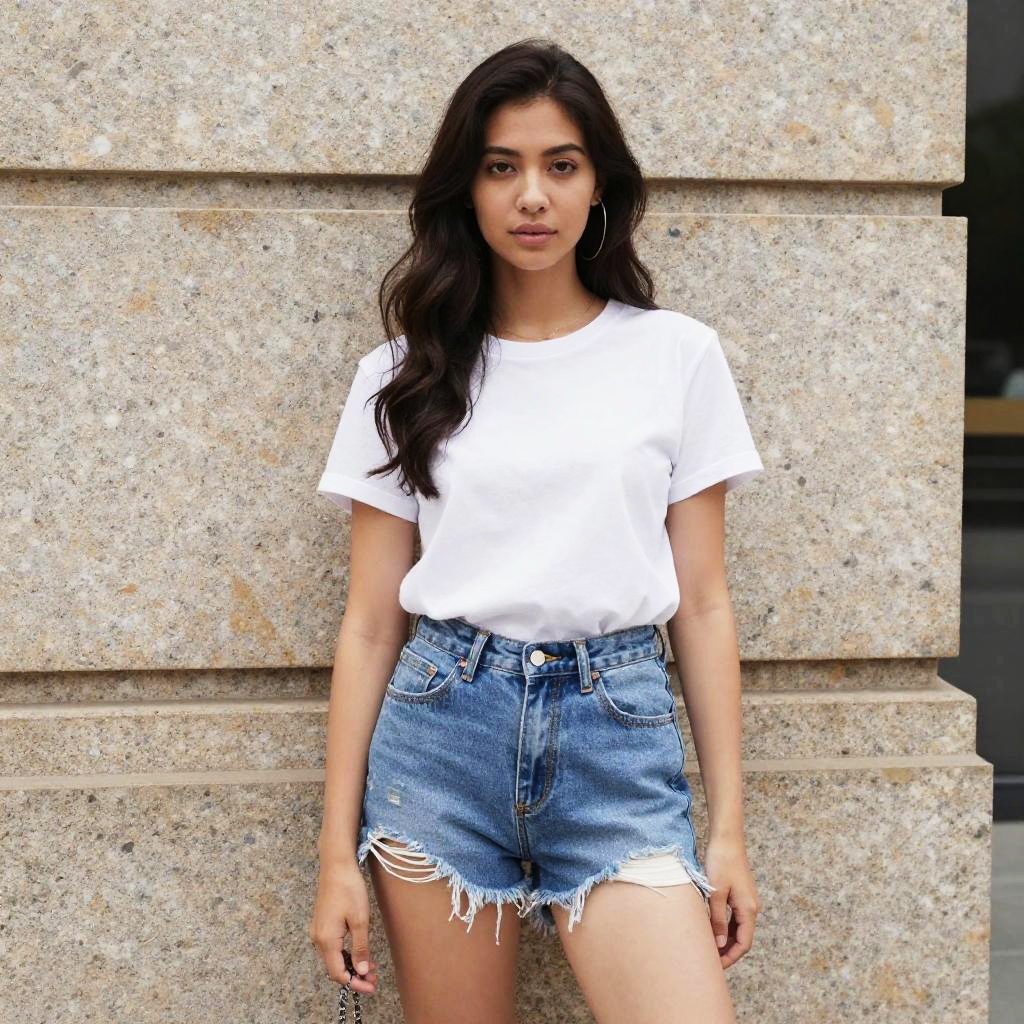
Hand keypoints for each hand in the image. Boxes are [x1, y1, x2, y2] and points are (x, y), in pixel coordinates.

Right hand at [309, 859, 379, 994]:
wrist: (336, 865)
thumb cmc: (348, 889)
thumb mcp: (360, 920)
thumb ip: (360, 948)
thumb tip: (363, 972)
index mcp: (326, 940)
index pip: (338, 973)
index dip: (355, 983)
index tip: (371, 987)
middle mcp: (318, 939)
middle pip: (334, 968)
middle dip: (354, 976)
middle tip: (375, 978)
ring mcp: (318, 931)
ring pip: (333, 958)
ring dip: (351, 965)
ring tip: (371, 967)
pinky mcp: (322, 924)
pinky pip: (331, 947)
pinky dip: (345, 954)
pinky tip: (358, 953)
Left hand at [703, 835, 761, 968]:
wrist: (727, 838)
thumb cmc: (721, 862)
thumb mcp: (715, 892)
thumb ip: (717, 920)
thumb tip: (719, 944)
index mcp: (748, 909)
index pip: (743, 943)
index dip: (730, 957)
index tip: (716, 967)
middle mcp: (752, 907)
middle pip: (742, 938)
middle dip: (727, 951)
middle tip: (710, 961)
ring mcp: (747, 900)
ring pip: (738, 928)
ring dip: (725, 939)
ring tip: (709, 948)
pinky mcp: (741, 894)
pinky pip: (735, 917)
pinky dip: (725, 926)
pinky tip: (712, 929)